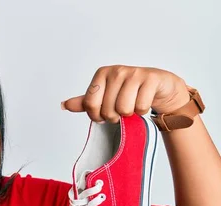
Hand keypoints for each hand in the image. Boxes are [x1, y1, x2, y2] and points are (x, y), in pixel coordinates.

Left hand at [61, 65, 190, 122]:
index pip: (90, 104)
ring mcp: (134, 73)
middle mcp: (116, 71)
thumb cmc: (130, 93)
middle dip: (115, 117)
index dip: (97, 116)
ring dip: (129, 115)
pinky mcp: (151, 79)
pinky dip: (142, 111)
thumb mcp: (105, 97)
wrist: (159, 88)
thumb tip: (64, 105)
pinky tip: (144, 103)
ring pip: (124, 109)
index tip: (104, 115)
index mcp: (102, 74)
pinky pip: (140, 107)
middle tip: (121, 111)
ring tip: (132, 107)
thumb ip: (86, 102)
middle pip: (107, 109)